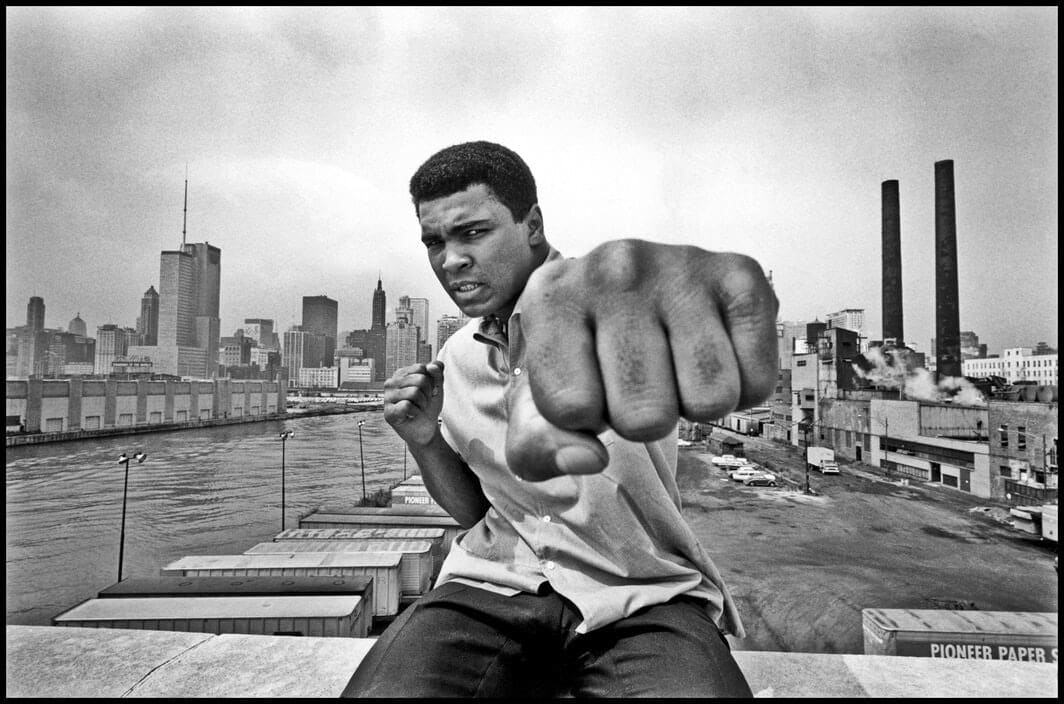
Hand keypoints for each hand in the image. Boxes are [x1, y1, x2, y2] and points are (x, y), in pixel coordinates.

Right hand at [383, 361, 444, 445]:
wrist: (426, 429)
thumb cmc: (428, 407)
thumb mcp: (437, 387)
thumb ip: (437, 373)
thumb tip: (432, 366)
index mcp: (401, 374)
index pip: (422, 368)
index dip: (431, 381)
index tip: (428, 392)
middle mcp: (391, 383)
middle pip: (420, 379)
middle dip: (428, 393)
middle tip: (423, 403)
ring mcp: (387, 398)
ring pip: (415, 392)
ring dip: (423, 404)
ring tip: (418, 409)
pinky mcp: (388, 413)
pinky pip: (407, 405)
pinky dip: (416, 412)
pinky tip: (411, 415)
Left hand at [507, 239, 778, 480]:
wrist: (627, 299)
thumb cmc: (580, 363)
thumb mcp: (539, 409)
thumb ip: (540, 448)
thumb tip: (589, 459)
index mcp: (551, 297)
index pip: (572, 410)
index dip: (584, 419)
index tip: (585, 385)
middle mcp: (613, 268)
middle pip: (645, 415)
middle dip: (642, 419)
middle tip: (636, 381)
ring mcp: (679, 264)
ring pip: (710, 399)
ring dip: (694, 404)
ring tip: (672, 366)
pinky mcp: (740, 273)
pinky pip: (758, 381)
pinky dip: (741, 390)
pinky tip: (713, 354)